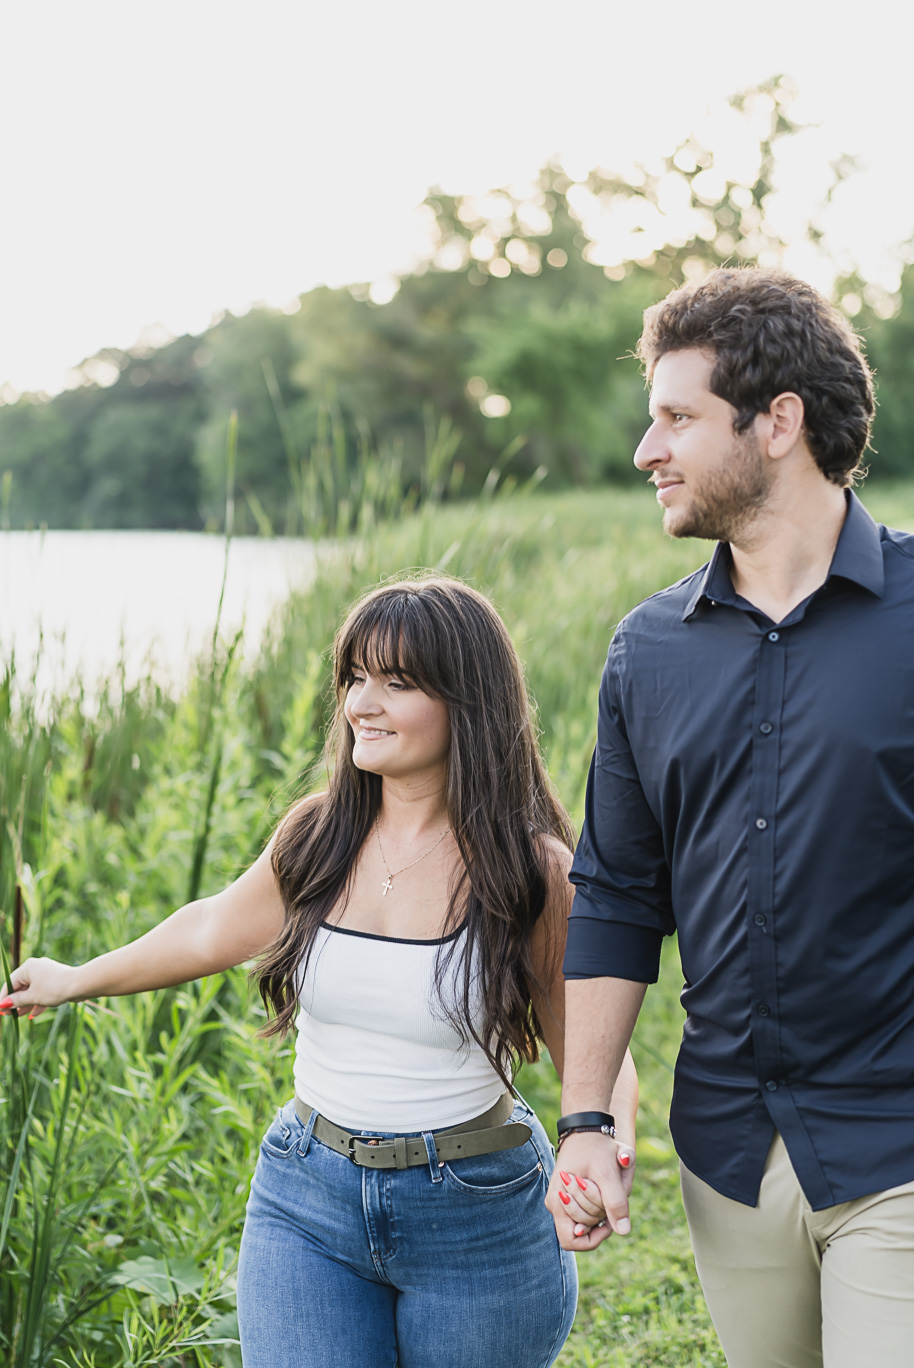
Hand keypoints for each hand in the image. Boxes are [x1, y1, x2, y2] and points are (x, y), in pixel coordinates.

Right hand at [0, 957, 80, 1020]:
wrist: (80, 985)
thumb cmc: (54, 988)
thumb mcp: (32, 997)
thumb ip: (17, 1000)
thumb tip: (4, 1004)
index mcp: (28, 967)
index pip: (10, 983)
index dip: (4, 997)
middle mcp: (36, 968)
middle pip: (21, 986)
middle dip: (15, 1001)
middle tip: (7, 1015)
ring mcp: (47, 974)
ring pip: (32, 990)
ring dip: (25, 1003)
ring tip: (18, 1016)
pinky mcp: (55, 981)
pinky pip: (42, 992)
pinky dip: (37, 1002)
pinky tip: (33, 1014)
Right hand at [545, 1131, 635, 1251]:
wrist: (587, 1127)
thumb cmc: (595, 1148)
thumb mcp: (607, 1174)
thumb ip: (615, 1203)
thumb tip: (624, 1232)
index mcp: (558, 1203)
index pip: (572, 1242)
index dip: (592, 1238)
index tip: (607, 1221)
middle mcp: (556, 1204)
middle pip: (582, 1230)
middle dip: (599, 1216)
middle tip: (607, 1190)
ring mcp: (562, 1199)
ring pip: (585, 1220)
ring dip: (599, 1207)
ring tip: (604, 1184)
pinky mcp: (568, 1193)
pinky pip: (585, 1209)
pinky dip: (597, 1202)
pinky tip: (603, 1186)